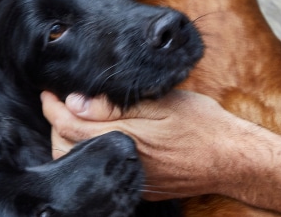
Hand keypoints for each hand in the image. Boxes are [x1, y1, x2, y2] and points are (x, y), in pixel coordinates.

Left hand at [41, 90, 259, 199]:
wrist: (232, 158)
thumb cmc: (202, 125)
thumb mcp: (161, 103)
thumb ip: (116, 105)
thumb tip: (76, 103)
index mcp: (123, 138)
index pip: (68, 126)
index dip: (52, 108)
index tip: (48, 92)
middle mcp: (122, 163)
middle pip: (68, 149)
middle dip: (58, 126)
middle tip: (65, 103)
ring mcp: (132, 179)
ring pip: (85, 161)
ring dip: (74, 141)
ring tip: (82, 118)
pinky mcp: (143, 187)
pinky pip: (107, 169)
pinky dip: (96, 153)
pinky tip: (107, 137)